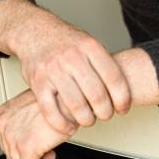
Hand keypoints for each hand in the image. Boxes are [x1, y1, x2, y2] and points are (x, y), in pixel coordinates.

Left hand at [0, 89, 75, 158]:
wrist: (70, 97)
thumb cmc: (59, 97)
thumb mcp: (35, 103)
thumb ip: (26, 117)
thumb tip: (30, 131)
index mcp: (5, 113)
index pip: (7, 140)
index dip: (25, 141)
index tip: (38, 135)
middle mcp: (4, 125)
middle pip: (12, 153)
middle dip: (30, 151)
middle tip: (45, 140)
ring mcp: (13, 138)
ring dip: (38, 158)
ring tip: (50, 144)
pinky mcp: (26, 149)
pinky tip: (52, 154)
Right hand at [11, 7, 131, 134]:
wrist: (34, 31)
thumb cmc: (66, 41)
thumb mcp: (88, 42)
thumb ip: (102, 63)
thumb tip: (121, 91)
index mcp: (90, 46)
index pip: (114, 78)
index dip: (122, 98)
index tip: (123, 108)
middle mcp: (73, 57)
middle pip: (97, 94)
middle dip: (105, 112)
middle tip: (106, 115)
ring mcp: (54, 70)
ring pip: (76, 106)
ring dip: (87, 120)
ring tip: (89, 120)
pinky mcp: (38, 83)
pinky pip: (52, 112)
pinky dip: (63, 125)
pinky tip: (70, 127)